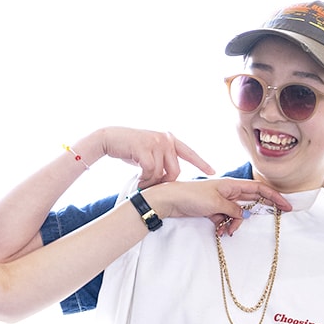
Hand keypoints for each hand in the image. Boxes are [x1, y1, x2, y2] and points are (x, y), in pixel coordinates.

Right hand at [95, 127, 214, 186]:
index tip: (213, 172)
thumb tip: (172, 176)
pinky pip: (150, 172)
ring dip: (151, 182)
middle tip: (151, 185)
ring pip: (161, 173)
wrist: (111, 138)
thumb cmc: (131, 149)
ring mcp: (156, 142)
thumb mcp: (151, 151)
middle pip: (175, 171)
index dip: (201, 163)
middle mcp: (166, 139)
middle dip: (165, 182)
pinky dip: (143, 179)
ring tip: (141, 181)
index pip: (190, 153)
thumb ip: (164, 159)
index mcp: (170, 139)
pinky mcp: (145, 147)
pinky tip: (137, 179)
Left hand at [141, 178, 289, 232]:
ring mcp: (220, 201)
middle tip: (267, 220)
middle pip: (249, 201)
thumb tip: (245, 214)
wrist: (170, 200)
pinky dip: (225, 226)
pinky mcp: (212, 210)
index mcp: (231, 184)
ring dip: (234, 223)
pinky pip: (225, 219)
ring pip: (237, 214)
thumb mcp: (217, 203)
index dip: (274, 196)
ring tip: (226, 231)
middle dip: (254, 213)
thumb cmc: (192, 196)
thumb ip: (234, 209)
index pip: (258, 188)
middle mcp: (228, 191)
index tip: (286, 206)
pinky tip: (219, 231)